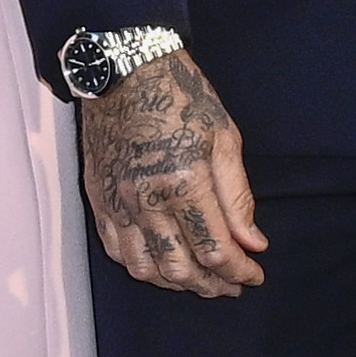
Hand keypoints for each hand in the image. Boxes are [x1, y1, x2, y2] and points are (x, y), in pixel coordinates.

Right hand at [78, 49, 266, 296]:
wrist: (123, 70)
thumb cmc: (180, 97)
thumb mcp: (224, 138)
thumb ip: (238, 197)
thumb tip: (253, 243)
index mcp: (183, 182)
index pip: (214, 250)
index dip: (239, 271)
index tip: (255, 274)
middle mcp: (146, 200)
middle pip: (180, 269)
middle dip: (212, 286)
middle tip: (232, 285)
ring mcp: (118, 203)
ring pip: (145, 268)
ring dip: (177, 284)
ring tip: (200, 280)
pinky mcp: (100, 200)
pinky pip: (116, 251)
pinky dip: (142, 268)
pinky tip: (162, 265)